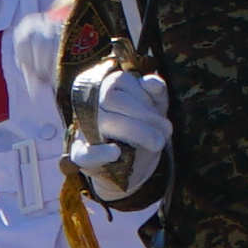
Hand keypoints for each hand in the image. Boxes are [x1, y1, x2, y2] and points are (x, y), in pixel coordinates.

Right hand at [68, 66, 174, 203]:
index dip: (144, 96)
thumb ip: (156, 92)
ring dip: (136, 132)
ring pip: (104, 122)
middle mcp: (90, 108)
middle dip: (144, 114)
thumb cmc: (142, 130)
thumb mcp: (154, 109)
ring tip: (158, 143)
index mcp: (105, 90)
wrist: (132, 167)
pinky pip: (85, 153)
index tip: (160, 112)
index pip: (120, 81)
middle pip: (111, 98)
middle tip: (166, 131)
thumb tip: (149, 82)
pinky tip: (116, 152)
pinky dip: (101, 153)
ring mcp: (83, 132)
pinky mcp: (81, 156)